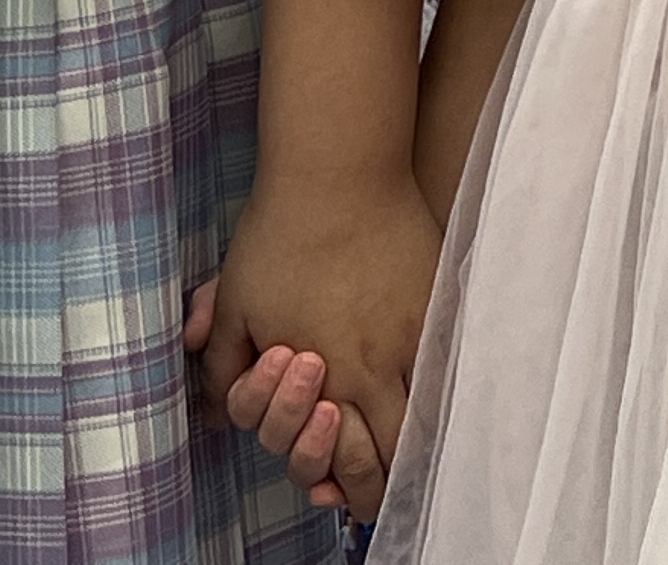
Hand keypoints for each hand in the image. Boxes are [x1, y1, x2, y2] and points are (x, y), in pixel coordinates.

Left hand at [192, 173, 436, 508]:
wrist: (337, 171)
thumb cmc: (280, 238)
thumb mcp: (234, 307)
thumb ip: (226, 370)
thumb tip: (217, 415)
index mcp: (330, 374)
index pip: (357, 459)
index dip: (358, 489)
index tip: (352, 495)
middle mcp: (380, 362)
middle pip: (404, 446)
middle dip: (394, 474)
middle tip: (388, 485)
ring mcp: (417, 329)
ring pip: (434, 406)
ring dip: (421, 431)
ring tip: (414, 444)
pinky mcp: (439, 298)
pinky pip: (450, 359)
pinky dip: (442, 384)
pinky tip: (435, 388)